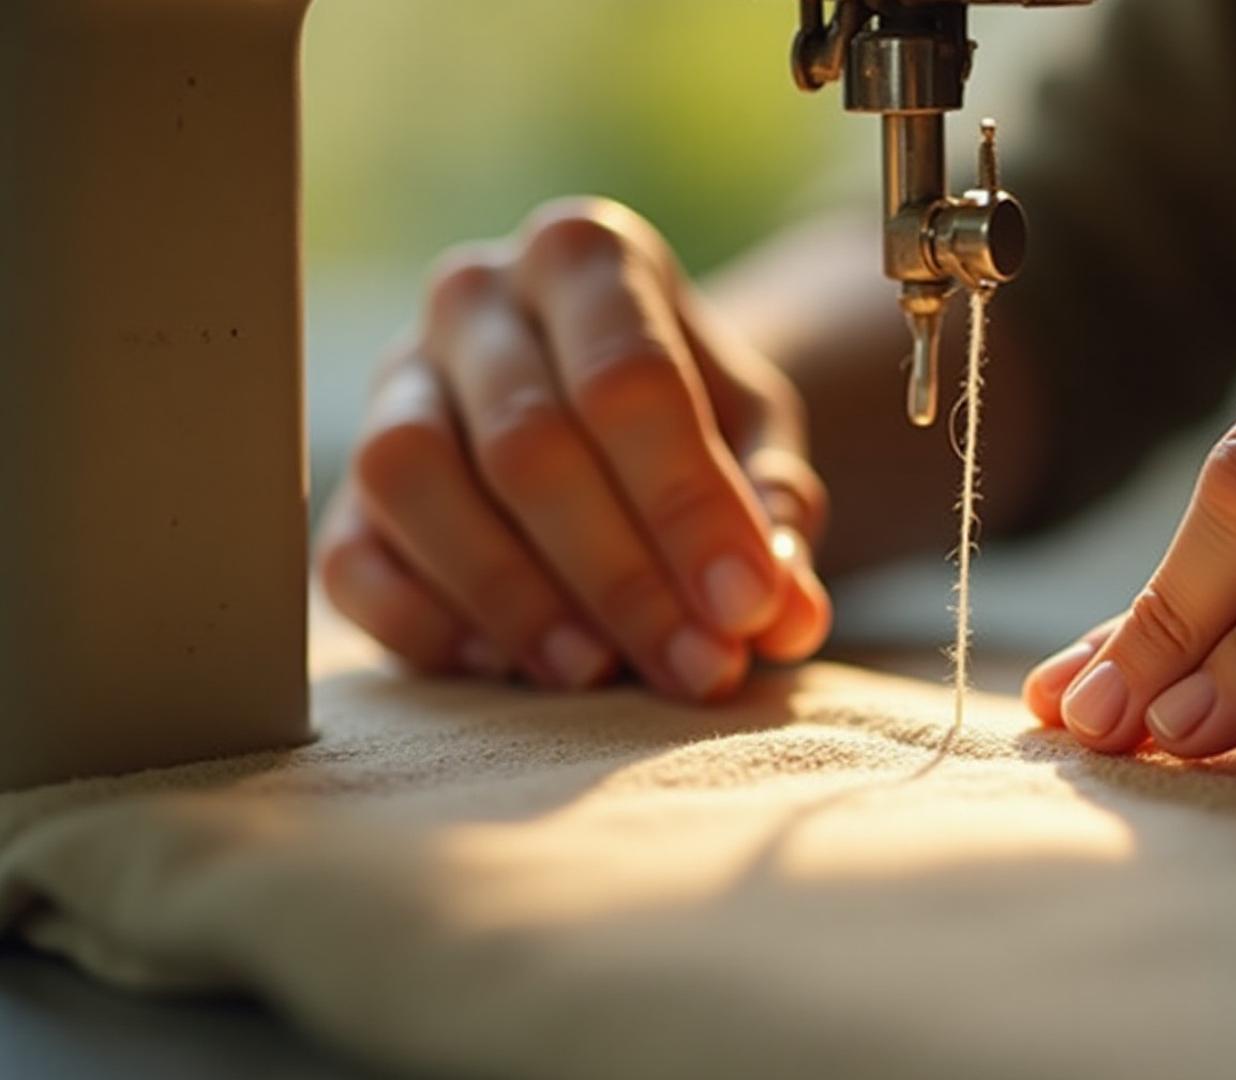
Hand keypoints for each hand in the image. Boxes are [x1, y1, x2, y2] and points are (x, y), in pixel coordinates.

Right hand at [318, 198, 830, 698]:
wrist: (608, 412)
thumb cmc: (688, 425)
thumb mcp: (757, 443)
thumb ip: (777, 517)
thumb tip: (786, 614)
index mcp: (586, 256)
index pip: (628, 379)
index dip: (688, 506)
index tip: (746, 607)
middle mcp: (474, 297)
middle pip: (526, 443)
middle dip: (621, 577)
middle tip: (696, 667)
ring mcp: (392, 382)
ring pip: (415, 483)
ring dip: (515, 598)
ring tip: (600, 672)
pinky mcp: (344, 483)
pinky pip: (350, 558)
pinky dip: (426, 623)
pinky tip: (510, 669)